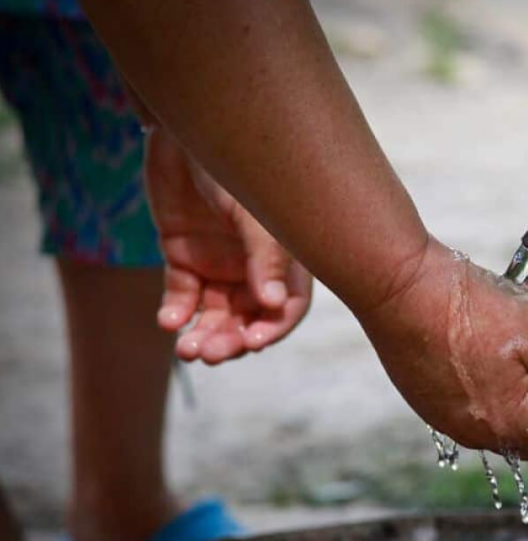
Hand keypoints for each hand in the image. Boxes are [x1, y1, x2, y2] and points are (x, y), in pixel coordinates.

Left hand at [144, 128, 311, 363]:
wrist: (182, 128)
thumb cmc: (231, 166)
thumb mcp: (254, 213)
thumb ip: (265, 259)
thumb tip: (273, 308)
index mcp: (284, 257)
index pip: (287, 306)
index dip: (274, 328)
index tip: (253, 343)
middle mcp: (254, 267)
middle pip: (249, 318)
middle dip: (232, 340)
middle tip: (209, 353)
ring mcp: (219, 265)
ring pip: (216, 315)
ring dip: (204, 335)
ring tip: (187, 349)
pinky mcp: (183, 258)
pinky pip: (182, 296)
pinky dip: (176, 313)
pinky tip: (169, 320)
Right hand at [358, 241, 527, 460]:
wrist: (398, 288)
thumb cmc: (470, 309)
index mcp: (514, 424)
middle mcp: (482, 436)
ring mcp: (452, 424)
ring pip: (507, 427)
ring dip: (520, 397)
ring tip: (507, 347)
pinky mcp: (431, 407)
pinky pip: (475, 413)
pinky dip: (488, 391)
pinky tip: (479, 352)